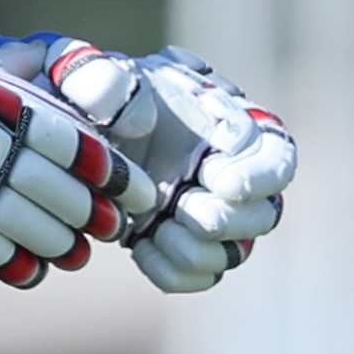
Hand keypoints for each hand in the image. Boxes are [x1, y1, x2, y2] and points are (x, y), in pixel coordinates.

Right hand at [0, 45, 158, 287]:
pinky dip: (15, 265)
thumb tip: (74, 70)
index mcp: (14, 111)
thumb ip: (34, 62)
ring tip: (78, 254)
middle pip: (59, 194)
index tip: (138, 195)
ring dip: (61, 246)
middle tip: (114, 228)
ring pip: (28, 227)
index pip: (78, 149)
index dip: (115, 177)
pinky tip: (34, 271)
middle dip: (94, 217)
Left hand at [40, 43, 295, 293]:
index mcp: (232, 126)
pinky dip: (171, 269)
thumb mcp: (88, 77)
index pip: (276, 156)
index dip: (254, 174)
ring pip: (235, 252)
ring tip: (157, 227)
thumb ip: (104, 84)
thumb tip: (139, 121)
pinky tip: (140, 245)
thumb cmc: (95, 100)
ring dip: (196, 248)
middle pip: (265, 214)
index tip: (212, 174)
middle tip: (185, 208)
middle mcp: (236, 177)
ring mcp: (216, 217)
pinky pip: (201, 276)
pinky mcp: (191, 247)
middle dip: (226, 219)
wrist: (77, 139)